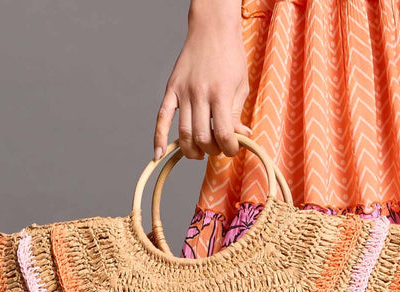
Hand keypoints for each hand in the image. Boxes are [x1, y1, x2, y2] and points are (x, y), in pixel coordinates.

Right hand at [153, 0, 251, 161]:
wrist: (212, 28)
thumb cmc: (230, 56)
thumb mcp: (241, 85)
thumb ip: (237, 114)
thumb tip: (241, 137)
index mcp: (221, 93)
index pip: (223, 133)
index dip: (229, 148)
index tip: (233, 148)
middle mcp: (200, 94)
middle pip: (201, 137)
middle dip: (212, 150)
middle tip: (217, 148)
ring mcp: (183, 92)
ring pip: (183, 133)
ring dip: (192, 150)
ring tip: (200, 152)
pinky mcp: (171, 89)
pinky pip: (162, 118)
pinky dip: (158, 138)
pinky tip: (159, 154)